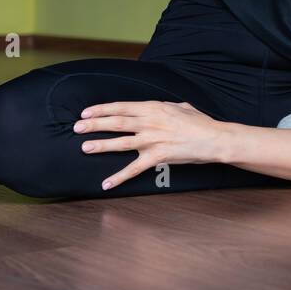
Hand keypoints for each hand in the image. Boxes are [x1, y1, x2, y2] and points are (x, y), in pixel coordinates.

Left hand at [74, 100, 229, 189]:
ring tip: (84, 147)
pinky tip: (106, 183)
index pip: (121, 107)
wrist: (213, 138)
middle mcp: (150, 122)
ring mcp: (152, 140)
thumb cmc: (200, 122)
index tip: (86, 112)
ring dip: (101, 145)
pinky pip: (134, 169)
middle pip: (116, 122)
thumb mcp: (181, 106)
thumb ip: (165, 106)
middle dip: (94, 124)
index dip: (101, 109)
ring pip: (120, 142)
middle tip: (77, 127)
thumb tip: (157, 107)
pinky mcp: (158, 157)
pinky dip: (119, 177)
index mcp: (154, 107)